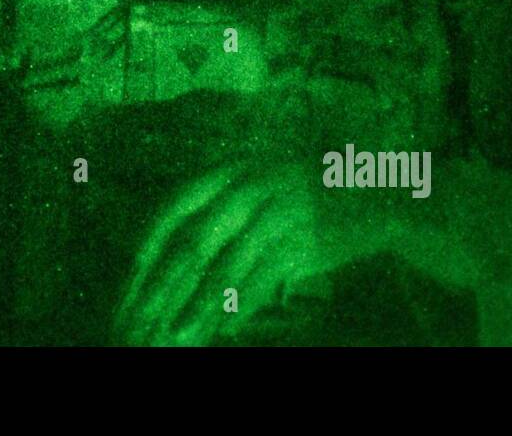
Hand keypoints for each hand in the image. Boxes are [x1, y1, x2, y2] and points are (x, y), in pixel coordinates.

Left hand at [113, 157, 511, 345]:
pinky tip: (220, 331)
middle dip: (159, 290)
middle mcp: (248, 185)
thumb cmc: (313, 196)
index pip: (172, 209)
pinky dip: (237, 307)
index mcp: (231, 170)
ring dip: (193, 309)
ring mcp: (276, 211)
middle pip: (190, 244)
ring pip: (222, 268)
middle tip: (137, 326)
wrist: (383, 191)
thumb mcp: (263, 188)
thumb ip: (222, 215)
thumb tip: (172, 260)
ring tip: (170, 340)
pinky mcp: (303, 239)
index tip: (128, 288)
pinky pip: (260, 280)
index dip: (145, 251)